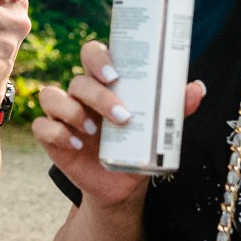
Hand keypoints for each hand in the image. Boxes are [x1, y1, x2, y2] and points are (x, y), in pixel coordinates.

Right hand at [30, 40, 205, 206]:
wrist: (123, 185)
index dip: (99, 59)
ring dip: (71, 111)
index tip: (116, 75)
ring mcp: (64, 114)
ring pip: (52, 96)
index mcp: (105, 83)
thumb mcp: (158, 128)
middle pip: (78, 80)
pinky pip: (42, 126)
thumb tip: (197, 88)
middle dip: (98, 95)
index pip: (93, 54)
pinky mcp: (51, 137)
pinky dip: (56, 132)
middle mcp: (81, 94)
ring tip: (92, 130)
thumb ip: (174, 107)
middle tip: (121, 115)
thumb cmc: (139, 147)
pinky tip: (75, 145)